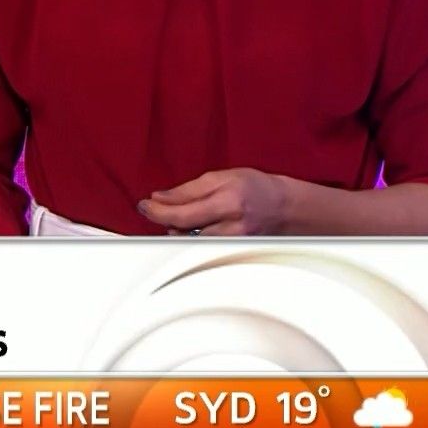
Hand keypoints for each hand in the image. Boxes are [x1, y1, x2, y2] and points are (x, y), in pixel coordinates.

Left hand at [136, 168, 292, 235]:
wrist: (284, 208)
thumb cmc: (255, 187)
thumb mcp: (222, 177)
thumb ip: (189, 190)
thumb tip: (160, 197)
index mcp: (229, 201)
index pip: (183, 212)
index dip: (158, 210)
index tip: (144, 205)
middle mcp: (232, 225)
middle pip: (185, 230)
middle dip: (163, 220)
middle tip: (151, 210)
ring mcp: (234, 241)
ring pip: (192, 241)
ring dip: (175, 230)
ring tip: (173, 218)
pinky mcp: (234, 251)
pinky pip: (204, 247)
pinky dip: (191, 237)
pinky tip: (188, 229)